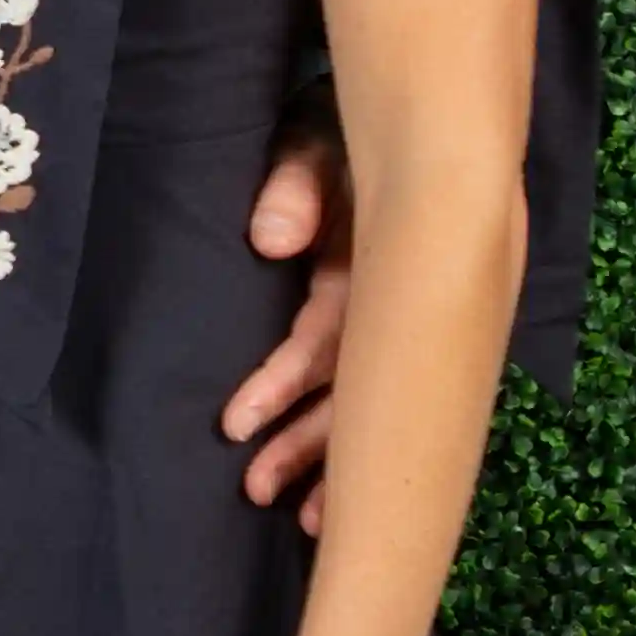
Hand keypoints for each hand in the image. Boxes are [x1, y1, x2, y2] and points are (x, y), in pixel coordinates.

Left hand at [221, 115, 353, 524]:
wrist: (399, 115)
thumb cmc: (344, 123)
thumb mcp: (318, 135)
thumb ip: (297, 181)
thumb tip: (270, 241)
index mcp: (377, 262)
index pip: (327, 338)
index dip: (284, 385)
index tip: (236, 426)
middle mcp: (391, 301)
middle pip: (354, 389)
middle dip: (311, 448)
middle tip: (257, 492)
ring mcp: (394, 316)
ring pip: (366, 400)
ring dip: (332, 458)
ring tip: (299, 520)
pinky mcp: (386, 320)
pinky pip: (371, 388)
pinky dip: (354, 438)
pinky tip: (333, 492)